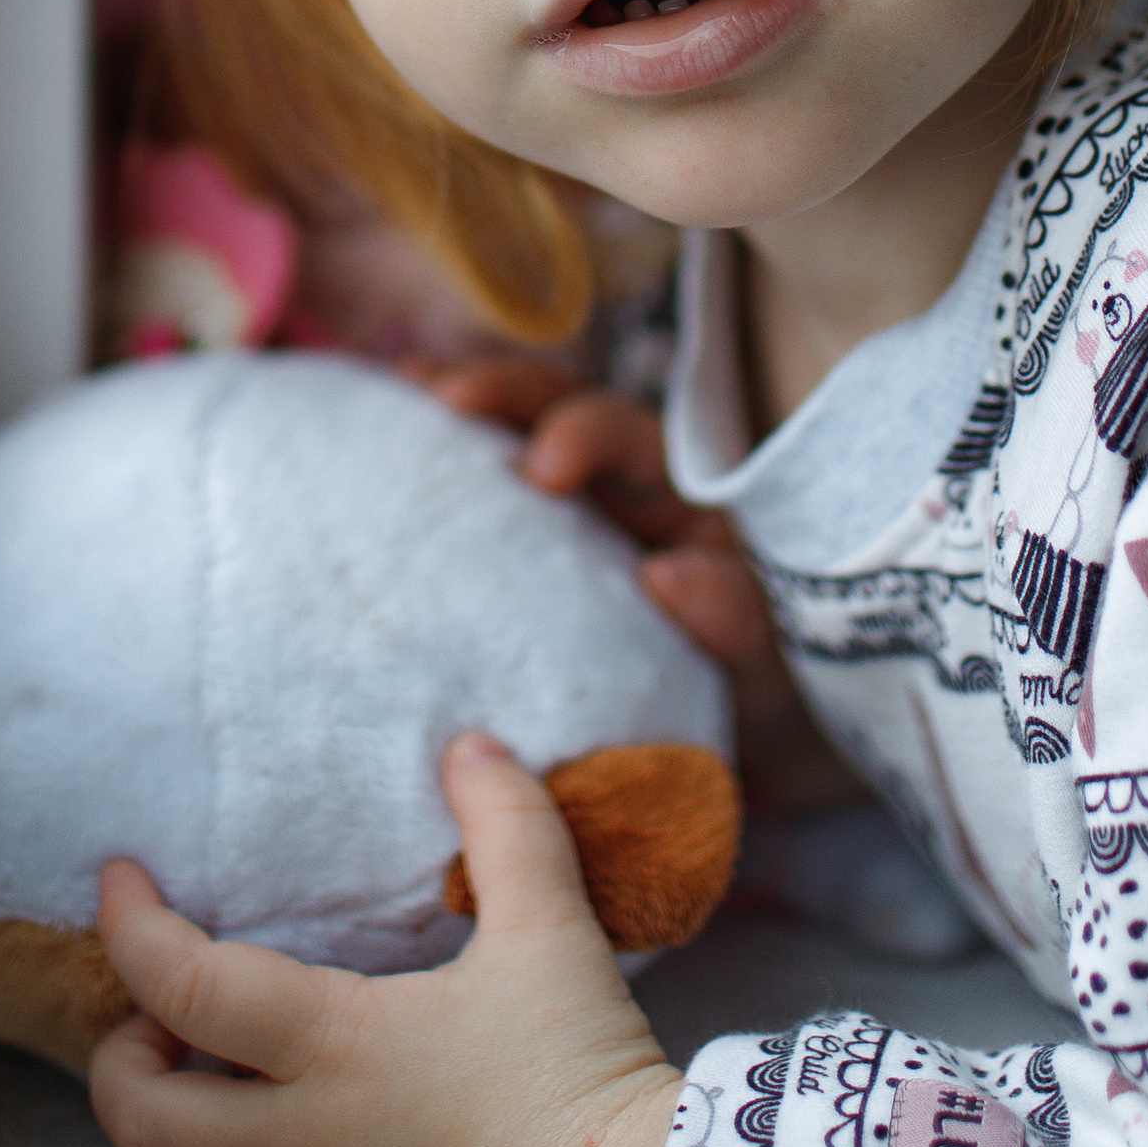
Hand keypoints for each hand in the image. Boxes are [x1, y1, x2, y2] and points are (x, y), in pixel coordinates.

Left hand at [87, 731, 681, 1146]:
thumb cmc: (578, 1075)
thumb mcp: (549, 931)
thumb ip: (506, 825)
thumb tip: (470, 744)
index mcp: (332, 1046)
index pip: (182, 985)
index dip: (129, 926)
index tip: (119, 880)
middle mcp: (300, 1142)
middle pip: (138, 1119)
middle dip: (119, 1055)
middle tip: (162, 1010)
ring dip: (165, 1128)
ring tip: (208, 1074)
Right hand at [433, 372, 859, 816]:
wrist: (763, 752)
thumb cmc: (776, 696)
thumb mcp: (770, 665)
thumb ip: (734, 619)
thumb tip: (667, 576)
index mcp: (683, 498)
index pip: (629, 436)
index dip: (583, 432)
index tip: (542, 466)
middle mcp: (620, 488)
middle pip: (555, 407)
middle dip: (501, 394)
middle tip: (442, 401)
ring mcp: (568, 520)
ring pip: (506, 440)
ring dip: (450, 414)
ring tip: (390, 402)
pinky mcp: (525, 562)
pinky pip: (475, 505)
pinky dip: (429, 469)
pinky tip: (372, 463)